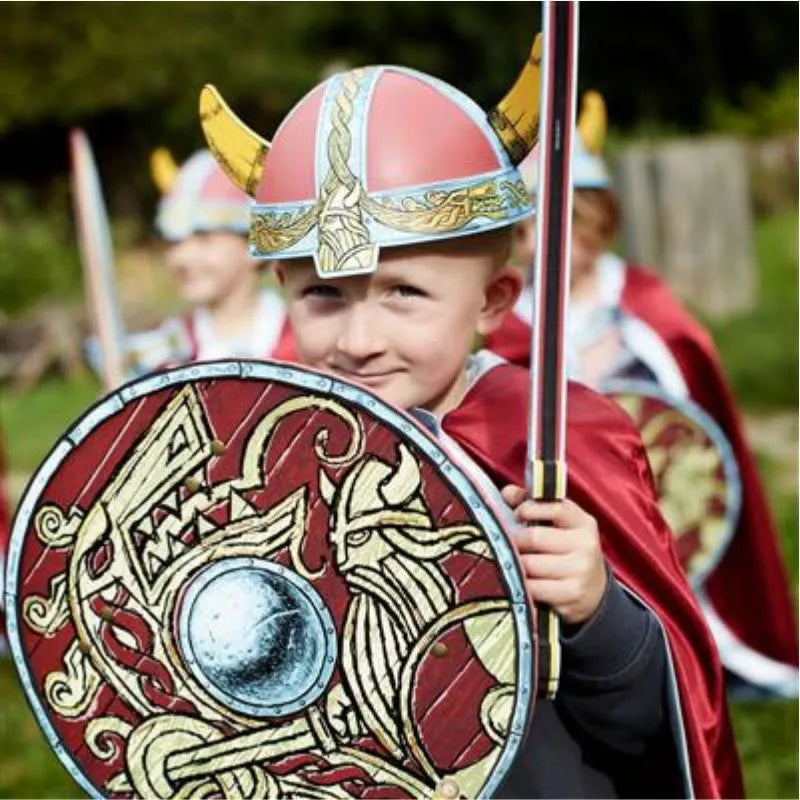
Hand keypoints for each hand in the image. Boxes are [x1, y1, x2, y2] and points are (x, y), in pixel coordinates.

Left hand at [500, 485, 607, 624]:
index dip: (529, 509)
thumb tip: (507, 492)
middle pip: (534, 537)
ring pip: (530, 564)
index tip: (517, 515)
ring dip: (517, 565)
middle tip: (512, 545)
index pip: (554, 507)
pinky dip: (522, 585)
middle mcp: (586, 545)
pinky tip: (523, 582)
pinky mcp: (572, 594)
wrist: (593, 590)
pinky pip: (532, 587)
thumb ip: (533, 505)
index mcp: (583, 522)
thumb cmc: (566, 550)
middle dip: (516, 542)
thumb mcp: (558, 525)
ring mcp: (581, 570)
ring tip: (517, 564)